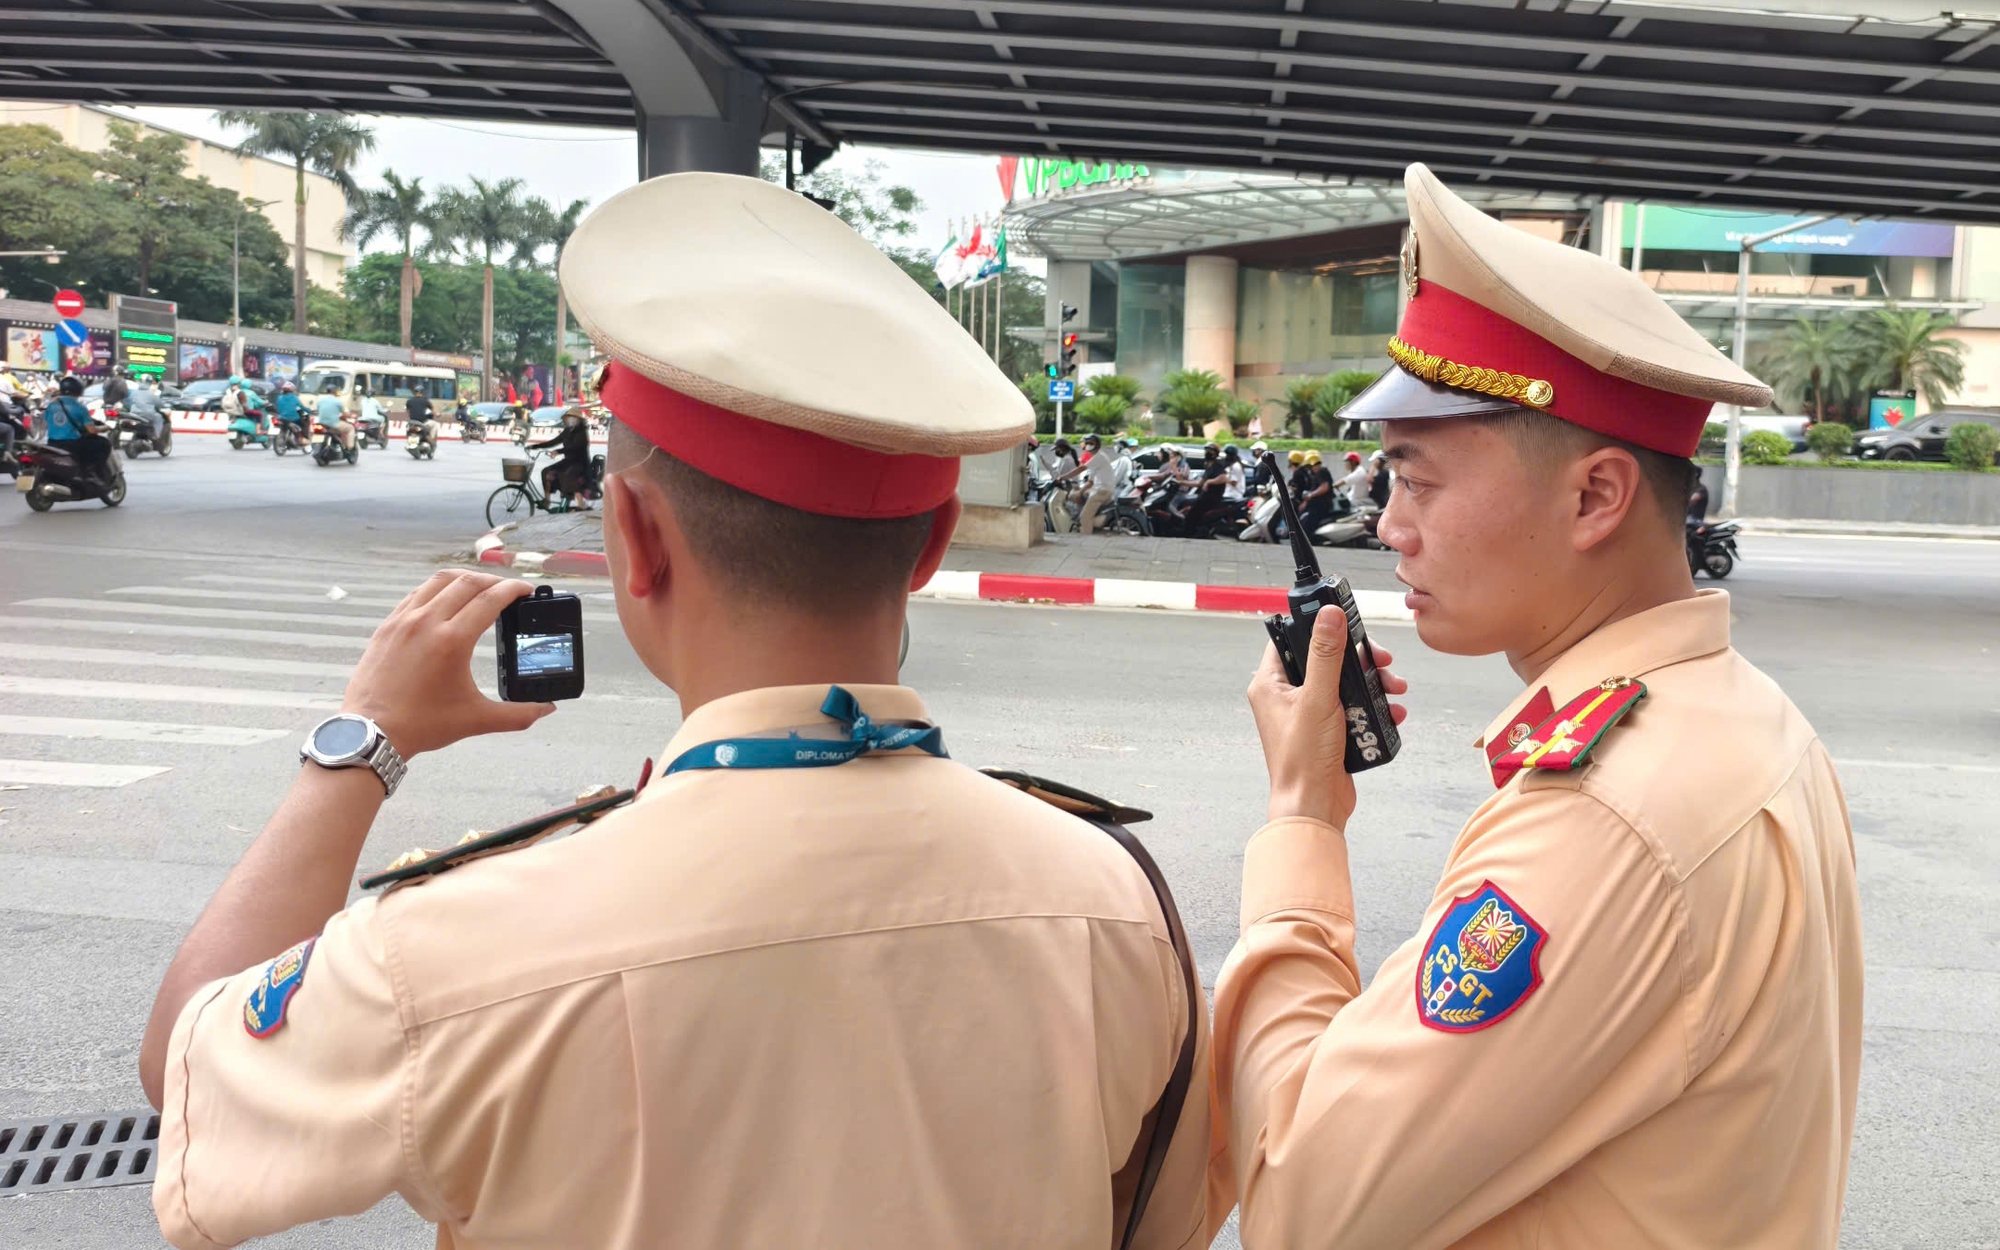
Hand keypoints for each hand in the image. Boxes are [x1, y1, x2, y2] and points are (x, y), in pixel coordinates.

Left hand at [342, 571, 554, 756]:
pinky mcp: (387, 626)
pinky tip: (444, 599)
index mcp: (453, 641)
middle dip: (494, 580)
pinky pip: (416, 594)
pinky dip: (437, 589)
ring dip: (464, 578)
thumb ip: (518, 714)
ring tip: (479, 586)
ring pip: (439, 581)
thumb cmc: (422, 725)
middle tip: (508, 589)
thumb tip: (548, 709)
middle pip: (468, 582)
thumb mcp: (477, 720)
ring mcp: (403, 621)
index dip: (514, 589)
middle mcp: (427, 622)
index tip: (527, 591)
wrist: (372, 731)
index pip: (491, 599)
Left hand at [1246, 607, 1408, 829]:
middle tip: (1383, 660)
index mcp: (1270, 684)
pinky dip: (1372, 707)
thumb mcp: (1318, 698)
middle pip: (1325, 660)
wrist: (1314, 806)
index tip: (1346, 621)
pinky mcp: (1328, 731)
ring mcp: (1308, 714)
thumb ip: (1325, 655)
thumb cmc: (1303, 758)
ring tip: (1395, 689)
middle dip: (1359, 659)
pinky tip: (1391, 711)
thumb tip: (1329, 615)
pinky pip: (1353, 708)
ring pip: (1344, 684)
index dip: (1318, 628)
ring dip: (1373, 683)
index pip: (1290, 638)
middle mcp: (1286, 696)